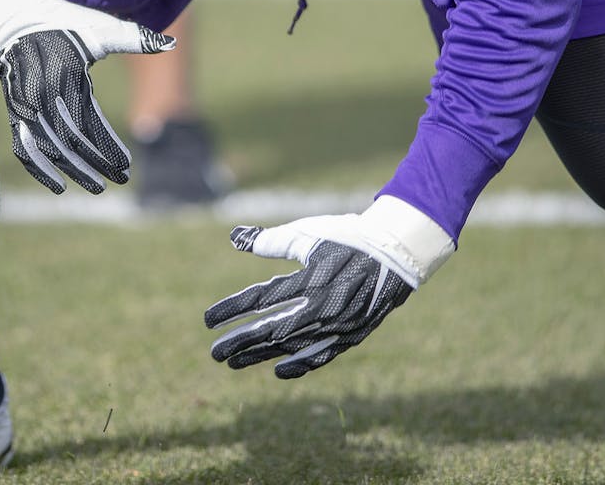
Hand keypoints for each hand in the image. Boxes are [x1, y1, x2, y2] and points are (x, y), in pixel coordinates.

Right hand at [0, 0, 174, 193]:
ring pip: (47, 149)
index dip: (107, 149)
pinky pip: (24, 147)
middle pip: (69, 142)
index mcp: (67, 76)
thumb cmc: (64, 20)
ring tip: (96, 187)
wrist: (14, 16)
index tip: (127, 167)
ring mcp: (25, 105)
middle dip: (95, 165)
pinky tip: (57, 185)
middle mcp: (43, 94)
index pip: (88, 124)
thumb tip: (171, 44)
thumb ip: (135, 38)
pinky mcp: (15, 111)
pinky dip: (38, 169)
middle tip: (119, 181)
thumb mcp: (100, 26)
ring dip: (71, 171)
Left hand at [204, 196, 454, 377]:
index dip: (232, 310)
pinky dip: (299, 365)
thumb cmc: (347, 237)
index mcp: (310, 279)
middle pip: (272, 330)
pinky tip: (278, 371)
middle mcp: (322, 307)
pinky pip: (322, 356)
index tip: (207, 320)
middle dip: (240, 343)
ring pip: (292, 347)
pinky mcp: (352, 334)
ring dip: (261, 356)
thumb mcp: (307, 234)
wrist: (397, 252)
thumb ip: (270, 241)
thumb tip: (235, 237)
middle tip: (214, 353)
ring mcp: (338, 325)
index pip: (261, 299)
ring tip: (234, 362)